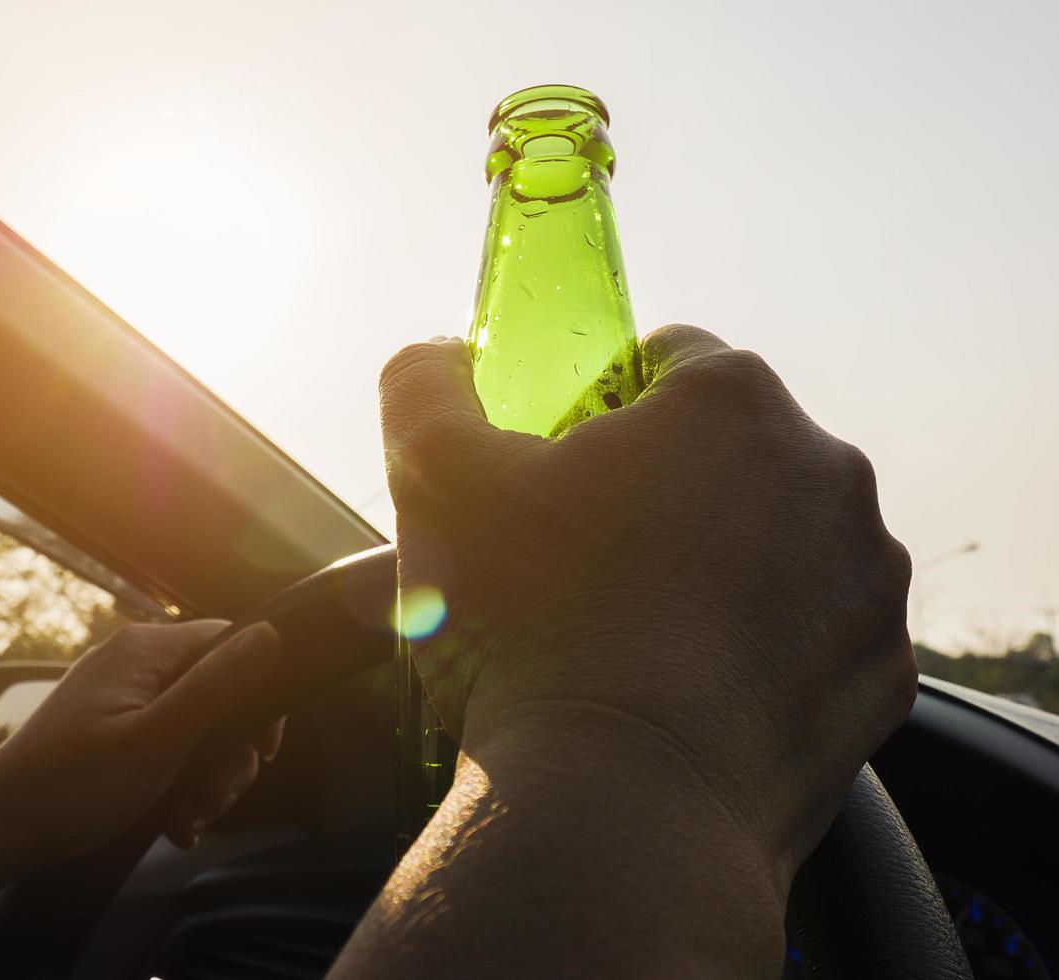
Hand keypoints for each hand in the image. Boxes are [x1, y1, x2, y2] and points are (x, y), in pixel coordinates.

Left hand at [0, 620, 285, 870]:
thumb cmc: (70, 787)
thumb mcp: (157, 741)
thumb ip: (215, 687)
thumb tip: (270, 637)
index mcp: (144, 650)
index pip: (230, 642)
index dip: (257, 694)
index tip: (260, 750)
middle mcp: (134, 662)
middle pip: (218, 693)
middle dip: (226, 754)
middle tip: (210, 800)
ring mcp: (121, 694)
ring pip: (197, 727)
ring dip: (204, 779)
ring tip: (185, 818)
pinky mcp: (112, 726)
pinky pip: (168, 744)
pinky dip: (178, 783)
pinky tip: (171, 820)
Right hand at [380, 326, 915, 886]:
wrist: (621, 811)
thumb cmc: (528, 631)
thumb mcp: (439, 482)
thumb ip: (424, 389)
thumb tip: (432, 358)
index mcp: (730, 402)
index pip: (667, 359)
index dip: (602, 407)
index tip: (563, 469)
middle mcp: (827, 473)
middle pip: (728, 454)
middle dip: (665, 491)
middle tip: (586, 564)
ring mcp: (869, 579)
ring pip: (780, 543)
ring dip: (721, 567)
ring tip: (636, 637)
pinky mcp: (883, 674)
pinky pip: (816, 635)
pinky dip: (765, 649)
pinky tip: (691, 691)